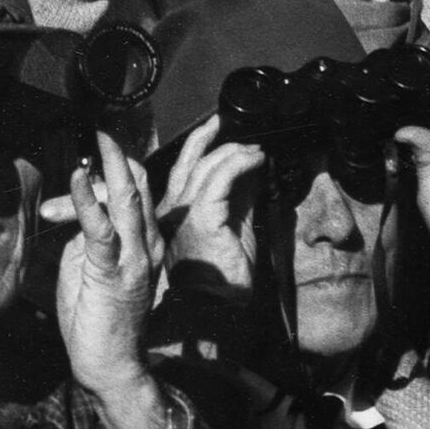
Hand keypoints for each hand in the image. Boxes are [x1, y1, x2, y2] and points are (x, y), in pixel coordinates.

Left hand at [55, 130, 169, 408]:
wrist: (112, 365)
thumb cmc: (98, 321)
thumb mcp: (91, 268)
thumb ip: (90, 238)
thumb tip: (78, 211)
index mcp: (144, 243)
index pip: (139, 193)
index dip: (123, 166)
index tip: (106, 141)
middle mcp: (146, 245)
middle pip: (138, 188)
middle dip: (121, 156)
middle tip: (104, 128)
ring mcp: (133, 258)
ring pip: (126, 201)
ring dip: (111, 167)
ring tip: (100, 140)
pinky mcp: (113, 273)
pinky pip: (101, 230)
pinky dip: (87, 201)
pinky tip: (77, 180)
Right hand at [156, 114, 263, 301]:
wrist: (216, 306)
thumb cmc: (221, 276)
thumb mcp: (232, 226)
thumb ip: (238, 198)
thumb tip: (252, 173)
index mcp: (175, 213)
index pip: (182, 170)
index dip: (197, 145)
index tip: (215, 128)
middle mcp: (173, 211)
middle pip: (187, 161)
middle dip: (206, 137)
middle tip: (224, 123)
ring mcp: (184, 214)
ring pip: (206, 166)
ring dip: (234, 152)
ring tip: (253, 150)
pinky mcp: (202, 218)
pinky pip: (221, 179)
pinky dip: (240, 164)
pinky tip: (256, 160)